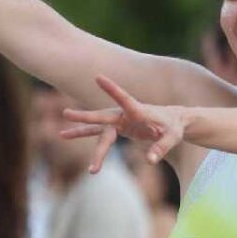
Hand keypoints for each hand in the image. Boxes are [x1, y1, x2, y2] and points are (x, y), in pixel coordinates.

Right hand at [61, 75, 187, 172]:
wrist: (172, 122)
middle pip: (103, 118)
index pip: (124, 99)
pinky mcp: (116, 128)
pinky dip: (83, 134)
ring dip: (81, 133)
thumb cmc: (174, 128)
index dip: (112, 89)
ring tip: (62, 135)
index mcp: (139, 111)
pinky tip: (65, 135)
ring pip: (98, 129)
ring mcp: (118, 121)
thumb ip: (162, 147)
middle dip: (86, 117)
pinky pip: (98, 133)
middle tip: (67, 114)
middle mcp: (124, 114)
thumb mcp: (173, 137)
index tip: (98, 77)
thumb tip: (150, 160)